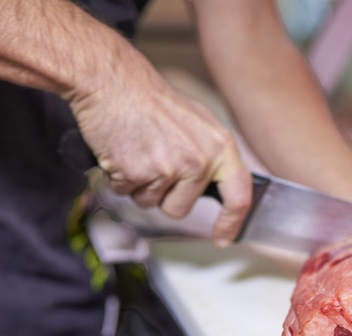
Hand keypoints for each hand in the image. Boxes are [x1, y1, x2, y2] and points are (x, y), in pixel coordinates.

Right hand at [69, 66, 251, 245]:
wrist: (112, 82)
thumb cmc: (151, 100)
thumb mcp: (198, 123)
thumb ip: (212, 155)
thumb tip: (222, 186)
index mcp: (220, 147)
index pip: (239, 195)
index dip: (232, 222)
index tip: (224, 238)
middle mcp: (200, 160)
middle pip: (181, 209)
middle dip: (163, 195)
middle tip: (154, 160)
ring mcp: (169, 168)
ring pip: (150, 203)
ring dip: (139, 184)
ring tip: (138, 150)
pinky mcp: (139, 173)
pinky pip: (126, 192)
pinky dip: (119, 177)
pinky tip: (122, 150)